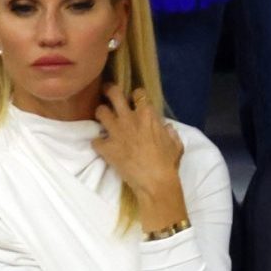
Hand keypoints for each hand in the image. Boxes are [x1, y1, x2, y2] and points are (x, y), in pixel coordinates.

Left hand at [92, 85, 184, 204]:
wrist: (154, 181)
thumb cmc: (167, 162)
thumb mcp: (175, 144)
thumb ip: (170, 133)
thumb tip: (166, 128)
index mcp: (148, 115)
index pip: (138, 93)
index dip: (135, 95)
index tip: (133, 99)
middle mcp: (129, 119)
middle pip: (113, 94)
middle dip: (109, 90)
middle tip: (106, 91)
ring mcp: (115, 132)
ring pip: (100, 112)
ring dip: (101, 114)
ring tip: (102, 118)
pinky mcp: (106, 147)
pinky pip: (95, 140)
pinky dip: (97, 143)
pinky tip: (102, 146)